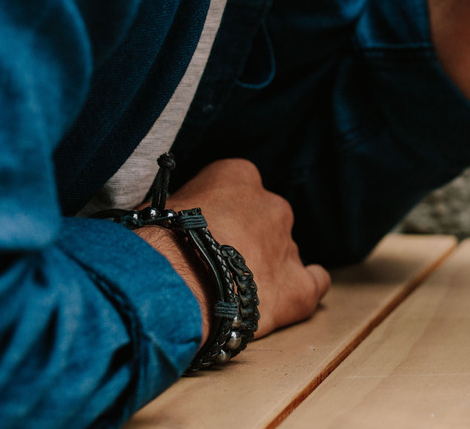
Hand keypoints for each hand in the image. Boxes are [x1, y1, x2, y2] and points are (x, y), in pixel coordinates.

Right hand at [139, 159, 330, 340]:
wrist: (171, 288)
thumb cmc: (155, 245)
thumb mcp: (159, 208)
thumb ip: (181, 207)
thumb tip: (173, 220)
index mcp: (239, 176)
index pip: (235, 186)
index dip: (218, 211)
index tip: (203, 228)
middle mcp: (272, 204)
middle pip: (263, 219)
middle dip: (244, 239)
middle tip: (214, 263)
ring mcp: (288, 245)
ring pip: (282, 252)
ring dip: (264, 267)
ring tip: (233, 292)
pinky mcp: (297, 288)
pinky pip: (314, 283)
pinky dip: (304, 288)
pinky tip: (288, 294)